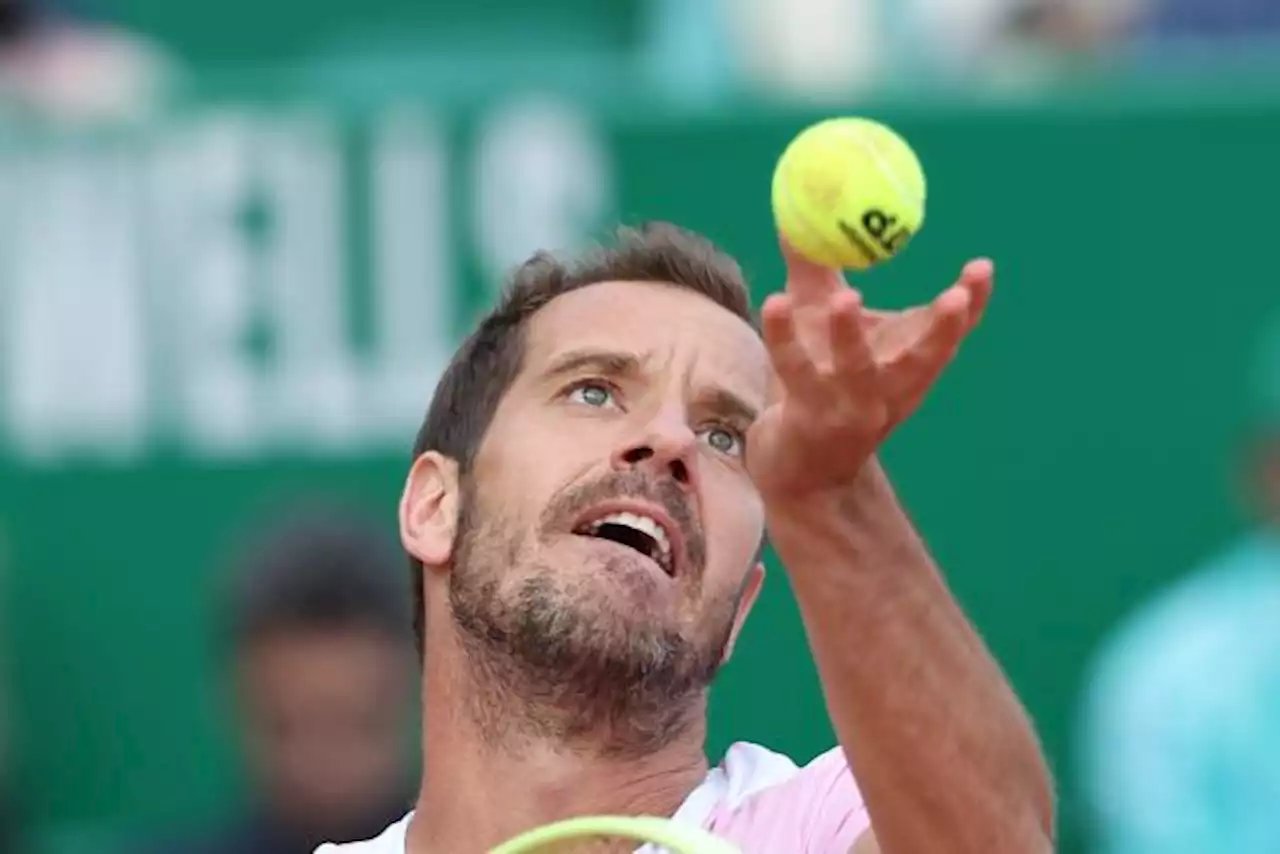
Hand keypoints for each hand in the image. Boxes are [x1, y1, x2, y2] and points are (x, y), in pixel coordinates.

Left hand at [745, 239, 992, 500]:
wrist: (797, 468)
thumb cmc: (815, 382)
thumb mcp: (819, 320)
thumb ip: (816, 269)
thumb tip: (797, 214)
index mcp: (906, 368)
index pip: (950, 337)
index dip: (971, 306)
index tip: (982, 269)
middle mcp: (889, 391)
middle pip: (925, 361)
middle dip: (943, 329)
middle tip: (956, 296)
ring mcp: (850, 407)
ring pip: (856, 370)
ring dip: (851, 337)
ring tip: (848, 301)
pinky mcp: (810, 417)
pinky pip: (795, 370)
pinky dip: (783, 336)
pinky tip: (774, 301)